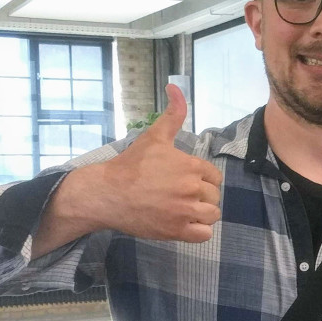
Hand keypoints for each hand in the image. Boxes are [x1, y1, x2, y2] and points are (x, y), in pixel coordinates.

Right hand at [98, 84, 221, 241]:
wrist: (107, 193)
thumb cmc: (131, 165)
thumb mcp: (154, 136)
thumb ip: (172, 114)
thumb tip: (175, 85)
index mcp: (191, 166)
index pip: (214, 177)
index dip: (202, 179)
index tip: (184, 181)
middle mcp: (192, 188)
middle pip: (214, 196)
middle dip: (201, 196)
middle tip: (179, 195)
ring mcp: (185, 211)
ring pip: (212, 215)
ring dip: (202, 214)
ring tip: (183, 209)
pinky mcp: (177, 231)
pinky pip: (204, 235)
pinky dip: (198, 231)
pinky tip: (183, 223)